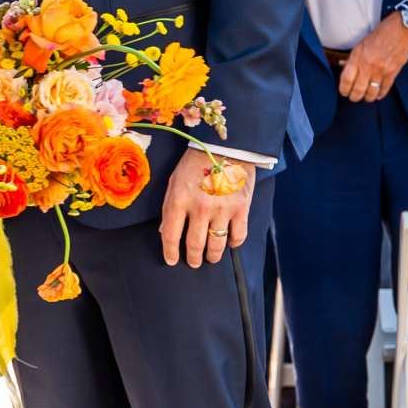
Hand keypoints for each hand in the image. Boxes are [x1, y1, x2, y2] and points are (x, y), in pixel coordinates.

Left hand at [159, 148, 256, 269]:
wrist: (226, 146)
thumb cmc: (195, 163)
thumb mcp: (175, 182)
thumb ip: (170, 208)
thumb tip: (165, 232)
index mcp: (179, 200)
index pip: (171, 236)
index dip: (170, 253)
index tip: (172, 261)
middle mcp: (200, 207)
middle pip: (195, 245)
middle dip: (193, 258)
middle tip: (193, 262)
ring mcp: (222, 209)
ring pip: (216, 245)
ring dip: (212, 256)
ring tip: (210, 258)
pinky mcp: (241, 208)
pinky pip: (238, 236)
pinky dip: (233, 243)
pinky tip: (229, 242)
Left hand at [338, 14, 407, 102]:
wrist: (402, 29)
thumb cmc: (382, 33)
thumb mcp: (362, 43)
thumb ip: (353, 57)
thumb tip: (344, 66)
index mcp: (357, 57)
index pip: (346, 80)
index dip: (344, 89)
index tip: (344, 92)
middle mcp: (367, 65)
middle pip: (358, 90)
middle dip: (354, 97)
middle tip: (354, 97)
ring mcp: (381, 70)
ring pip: (371, 93)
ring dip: (368, 98)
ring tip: (366, 97)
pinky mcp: (393, 72)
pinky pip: (384, 89)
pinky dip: (380, 94)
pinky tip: (378, 95)